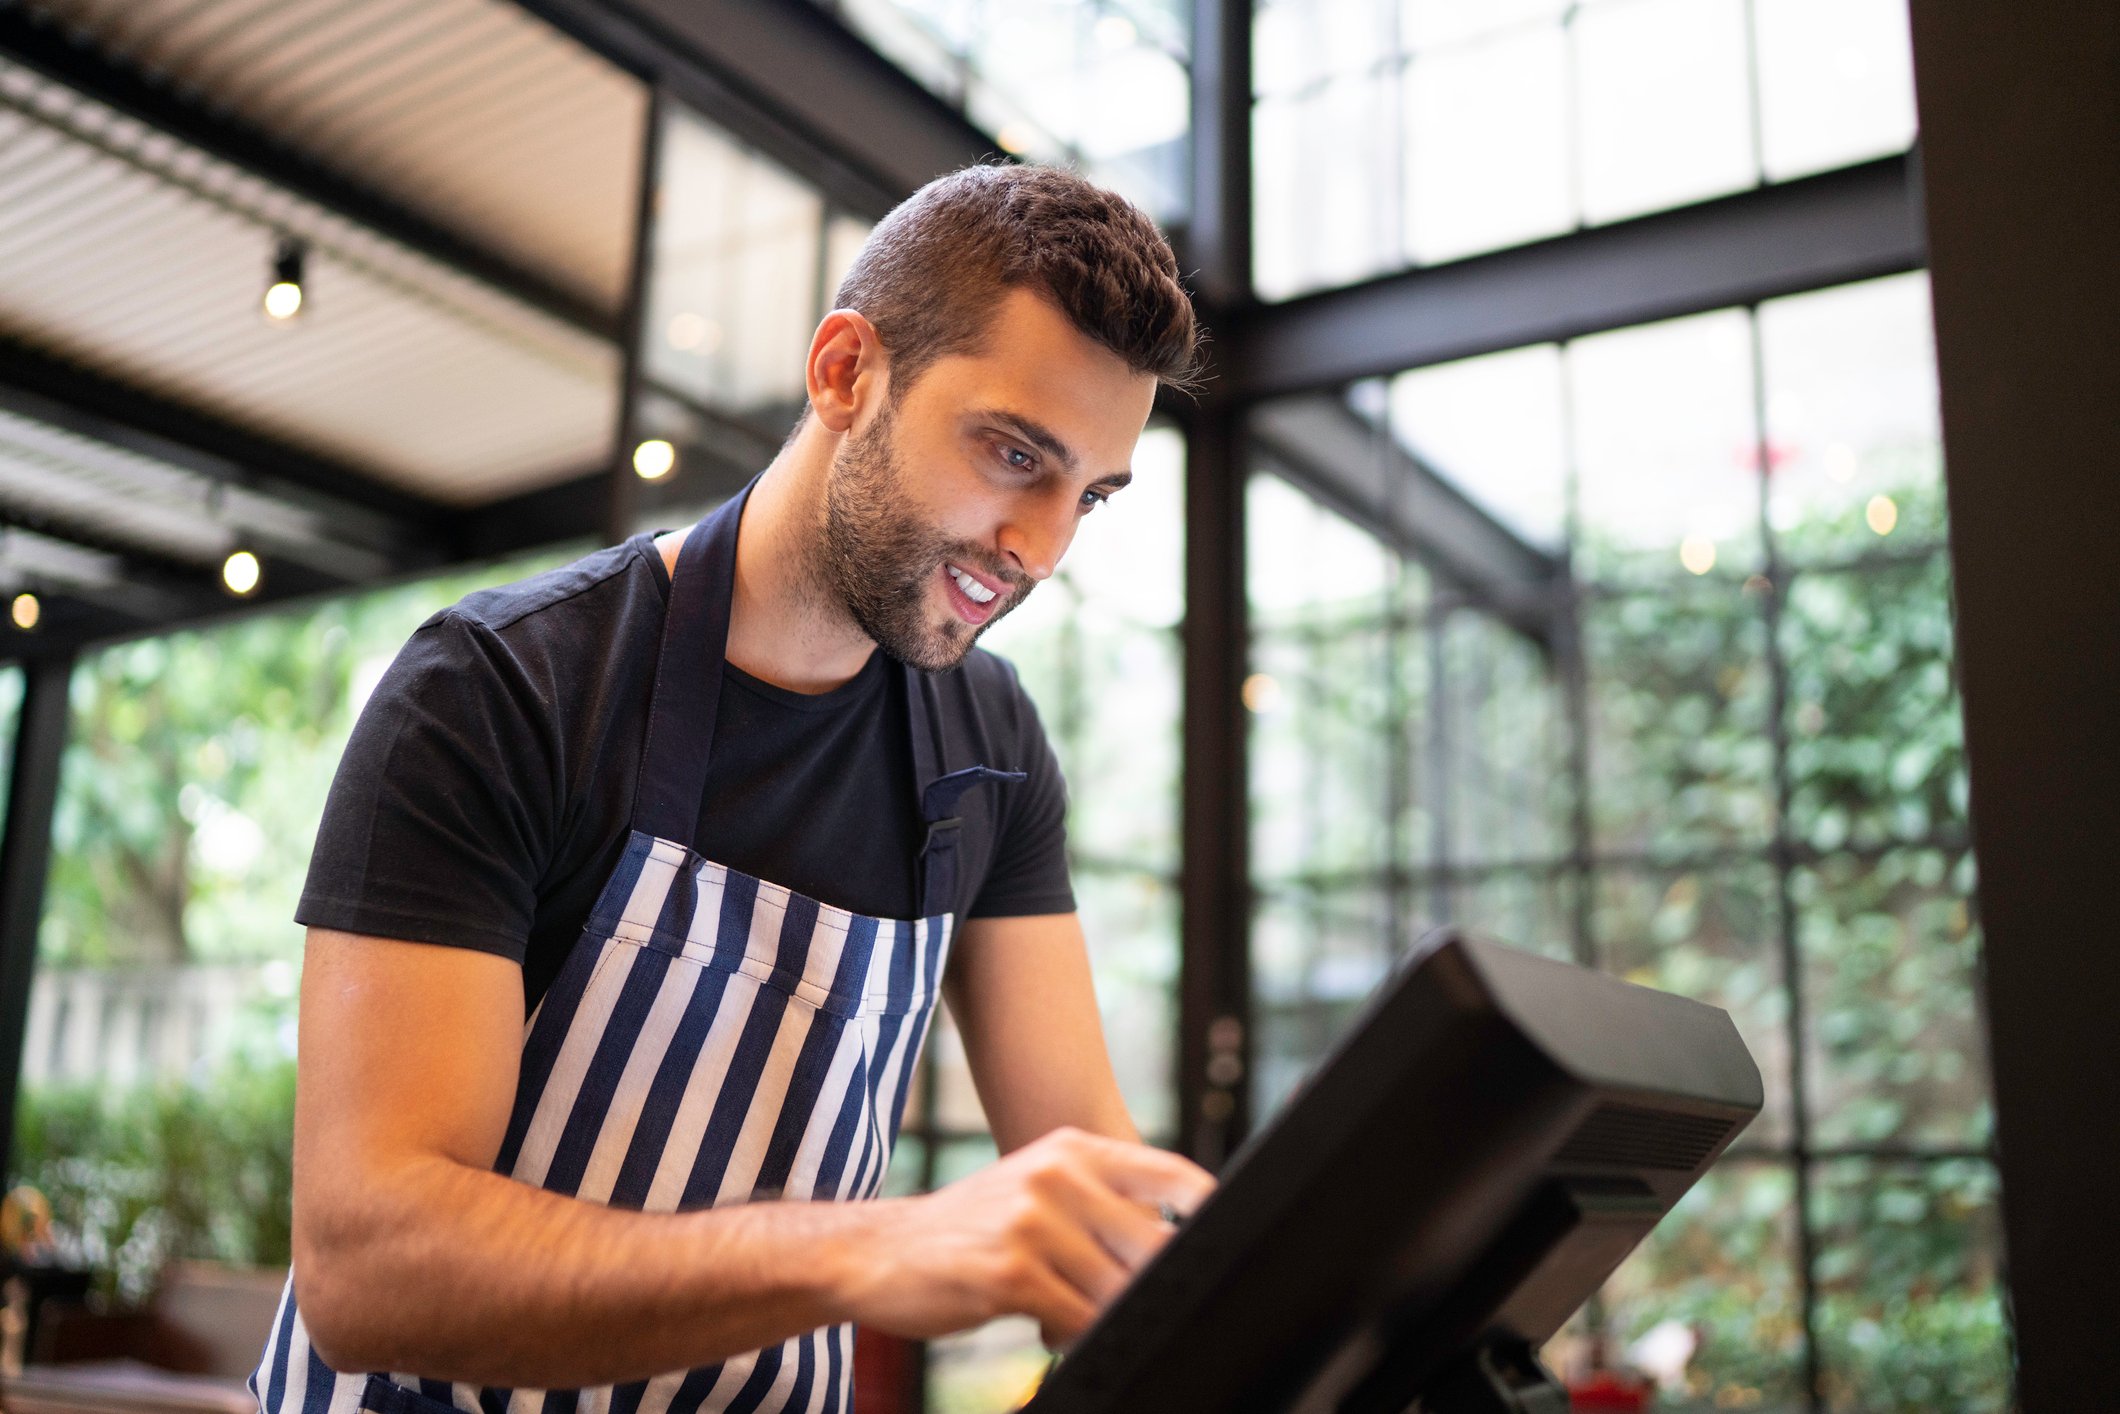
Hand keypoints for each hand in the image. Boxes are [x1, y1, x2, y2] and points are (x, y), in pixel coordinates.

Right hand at [833, 1126, 1215, 1349]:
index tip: (1235, 1245)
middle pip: (1154, 1243)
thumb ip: (1100, 1206)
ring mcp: (1034, 1221)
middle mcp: (1057, 1175)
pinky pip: (1077, 1318)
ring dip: (1109, 1316)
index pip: (1170, 1174)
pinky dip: (1074, 1334)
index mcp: (1072, 1150)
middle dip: (1156, 1286)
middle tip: (1159, 1307)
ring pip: (1117, 1289)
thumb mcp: (1034, 1190)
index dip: (1211, 1213)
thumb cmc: (970, 1230)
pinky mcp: (1011, 1271)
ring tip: (1074, 1313)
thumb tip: (1176, 1247)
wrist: (878, 1252)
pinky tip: (1052, 1329)